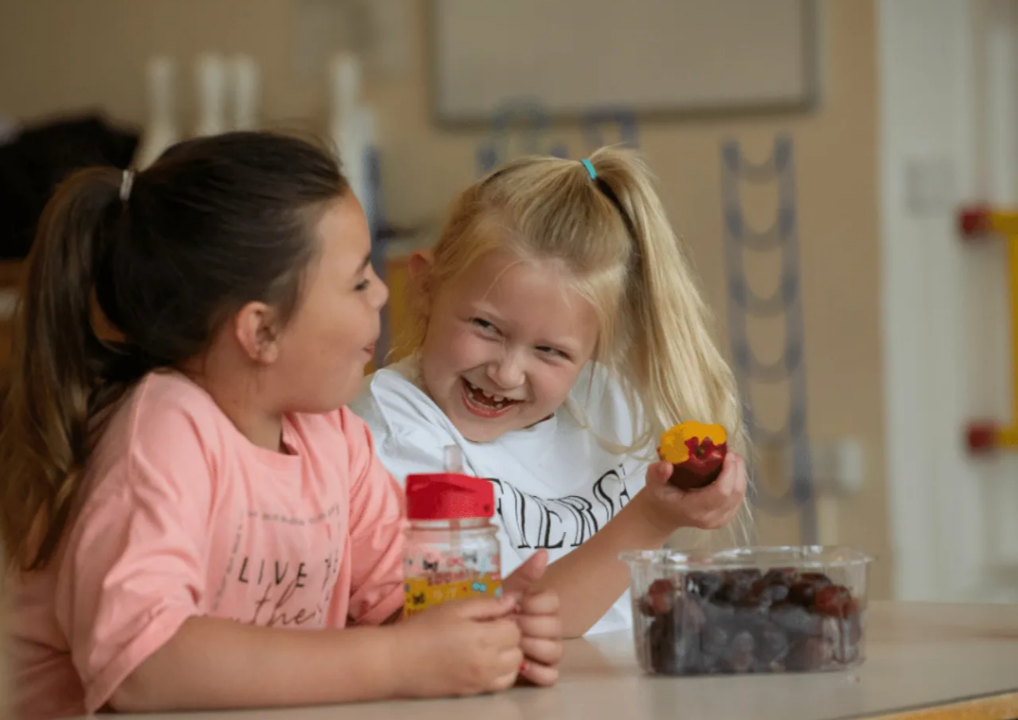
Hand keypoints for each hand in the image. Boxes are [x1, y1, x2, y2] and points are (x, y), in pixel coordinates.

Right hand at [393, 595, 521, 697]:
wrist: (398, 661)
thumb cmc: (423, 628)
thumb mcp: (454, 607)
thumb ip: (486, 604)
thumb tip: (512, 601)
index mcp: (483, 638)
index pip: (515, 629)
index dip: (507, 619)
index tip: (494, 615)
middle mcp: (487, 663)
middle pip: (517, 649)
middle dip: (510, 637)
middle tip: (492, 629)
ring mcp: (481, 681)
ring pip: (514, 668)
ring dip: (508, 656)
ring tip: (491, 646)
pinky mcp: (473, 692)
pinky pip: (502, 685)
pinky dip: (502, 673)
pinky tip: (486, 662)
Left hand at [501, 550, 563, 686]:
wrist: (476, 638)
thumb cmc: (494, 612)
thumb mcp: (505, 591)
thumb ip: (524, 574)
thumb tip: (543, 552)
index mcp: (544, 606)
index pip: (553, 601)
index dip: (534, 603)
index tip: (517, 604)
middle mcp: (550, 628)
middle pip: (556, 626)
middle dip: (531, 625)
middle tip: (512, 625)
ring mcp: (549, 650)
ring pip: (556, 650)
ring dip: (534, 647)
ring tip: (515, 645)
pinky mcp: (543, 672)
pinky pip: (551, 675)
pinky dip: (538, 672)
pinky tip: (522, 666)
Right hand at [635, 450, 747, 534]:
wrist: (663, 515)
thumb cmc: (659, 496)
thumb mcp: (652, 483)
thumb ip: (657, 474)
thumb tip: (667, 465)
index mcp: (694, 510)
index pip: (721, 492)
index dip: (729, 471)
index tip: (726, 452)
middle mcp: (711, 518)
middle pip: (735, 492)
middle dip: (737, 468)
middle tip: (729, 449)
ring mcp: (721, 519)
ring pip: (740, 494)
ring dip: (739, 472)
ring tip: (731, 456)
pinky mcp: (727, 516)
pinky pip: (739, 496)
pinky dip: (738, 479)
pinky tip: (731, 468)